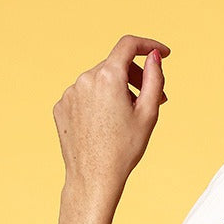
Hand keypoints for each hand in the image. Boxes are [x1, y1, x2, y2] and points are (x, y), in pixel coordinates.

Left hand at [52, 34, 170, 194]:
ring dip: (116, 91)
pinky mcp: (61, 107)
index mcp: (108, 77)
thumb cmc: (124, 149)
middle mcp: (85, 79)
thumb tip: (154, 56)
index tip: (163, 53)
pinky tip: (106, 125)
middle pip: (115, 65)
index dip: (149, 45)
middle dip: (136, 78)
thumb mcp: (149, 113)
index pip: (129, 45)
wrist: (94, 178)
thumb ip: (155, 78)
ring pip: (99, 81)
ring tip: (127, 117)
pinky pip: (84, 96)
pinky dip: (98, 103)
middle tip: (153, 99)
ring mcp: (70, 93)